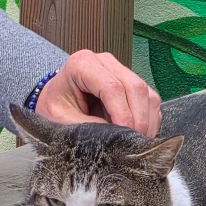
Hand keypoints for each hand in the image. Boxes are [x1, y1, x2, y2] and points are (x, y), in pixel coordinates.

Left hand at [35, 50, 160, 136]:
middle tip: (134, 144)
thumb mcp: (61, 119)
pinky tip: (138, 135)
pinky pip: (150, 101)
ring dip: (146, 121)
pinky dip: (149, 120)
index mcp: (83, 64)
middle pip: (135, 88)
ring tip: (136, 142)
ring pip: (147, 94)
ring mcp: (122, 71)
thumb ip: (86, 127)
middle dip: (138, 119)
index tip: (125, 135)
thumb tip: (114, 138)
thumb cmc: (56, 106)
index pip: (112, 87)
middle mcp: (106, 62)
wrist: (57, 100)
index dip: (122, 113)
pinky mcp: (132, 84)